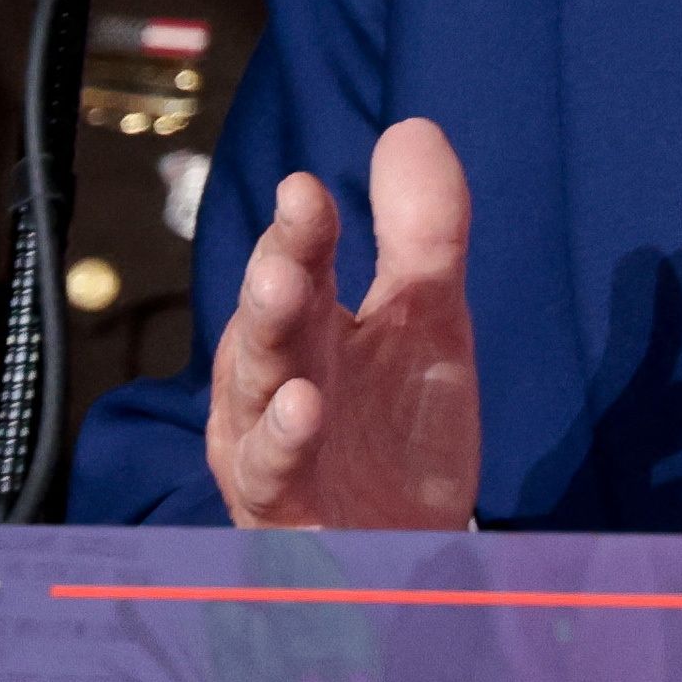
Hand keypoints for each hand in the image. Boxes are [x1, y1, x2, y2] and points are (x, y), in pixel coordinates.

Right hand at [208, 118, 480, 528]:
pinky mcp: (282, 514)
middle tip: (292, 227)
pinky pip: (272, 476)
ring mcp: (269, 447)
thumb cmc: (397, 431)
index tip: (309, 187)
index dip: (302, 228)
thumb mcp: (429, 324)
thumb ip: (423, 235)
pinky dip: (282, 443)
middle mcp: (272, 379)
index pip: (299, 263)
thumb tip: (412, 128)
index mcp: (306, 325)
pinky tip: (302, 408)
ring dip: (265, 341)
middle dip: (276, 271)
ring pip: (253, 391)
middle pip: (268, 318)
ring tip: (283, 290)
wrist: (408, 553)